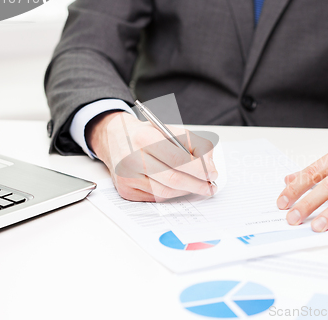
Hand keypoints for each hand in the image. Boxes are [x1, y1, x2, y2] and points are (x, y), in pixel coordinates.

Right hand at [86, 111, 217, 201]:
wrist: (114, 138)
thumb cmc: (147, 134)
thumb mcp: (171, 130)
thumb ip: (195, 145)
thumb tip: (210, 167)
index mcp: (145, 138)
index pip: (178, 159)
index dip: (199, 169)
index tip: (213, 174)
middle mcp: (132, 158)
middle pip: (173, 179)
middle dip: (197, 185)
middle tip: (210, 187)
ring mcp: (127, 177)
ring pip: (165, 191)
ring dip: (186, 191)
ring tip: (198, 187)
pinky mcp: (125, 190)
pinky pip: (155, 197)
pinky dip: (171, 193)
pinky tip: (179, 188)